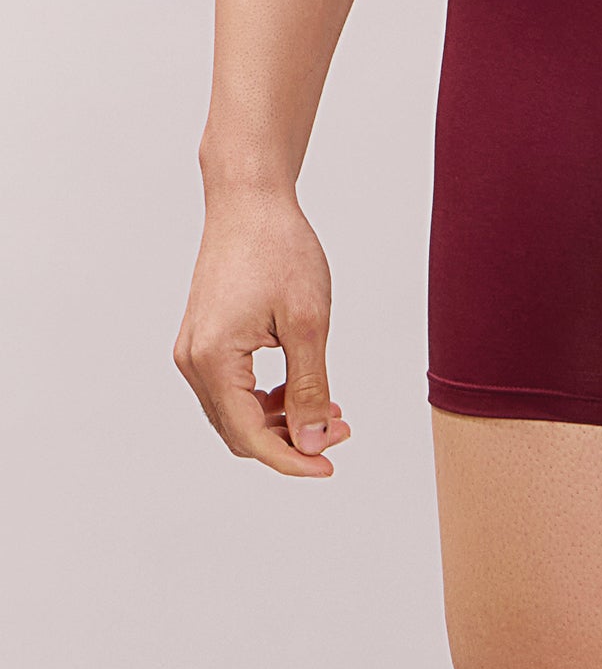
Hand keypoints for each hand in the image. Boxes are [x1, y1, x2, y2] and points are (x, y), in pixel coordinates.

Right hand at [173, 189, 351, 475]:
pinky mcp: (205, 338)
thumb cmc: (280, 250)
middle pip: (238, 430)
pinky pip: (232, 387)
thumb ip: (310, 387)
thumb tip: (313, 440)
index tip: (329, 466)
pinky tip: (304, 389)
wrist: (251, 202)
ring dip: (281, 420)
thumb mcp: (309, 323)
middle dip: (291, 440)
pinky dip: (267, 397)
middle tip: (341, 431)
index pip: (249, 435)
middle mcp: (192, 360)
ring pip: (235, 411)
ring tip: (331, 410)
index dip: (291, 459)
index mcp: (212, 359)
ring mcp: (194, 349)